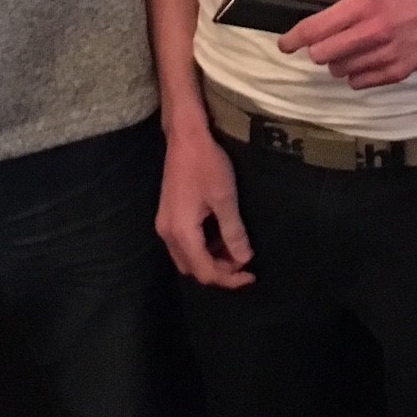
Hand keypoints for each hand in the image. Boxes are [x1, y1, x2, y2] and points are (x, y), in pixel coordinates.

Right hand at [155, 114, 253, 288]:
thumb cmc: (207, 164)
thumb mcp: (225, 199)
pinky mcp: (168, 216)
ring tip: (236, 249)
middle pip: (193, 269)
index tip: (251, 275)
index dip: (229, 279)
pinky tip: (221, 236)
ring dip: (211, 259)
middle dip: (219, 271)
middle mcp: (167, 234)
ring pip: (188, 257)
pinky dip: (203, 247)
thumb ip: (233, 232)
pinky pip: (185, 244)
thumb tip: (244, 259)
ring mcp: (165, 224)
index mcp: (181, 232)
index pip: (205, 271)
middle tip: (244, 262)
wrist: (185, 137)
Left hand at [280, 0, 416, 88]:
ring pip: (340, 71)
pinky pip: (360, 82)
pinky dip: (356, 73)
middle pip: (322, 56)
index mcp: (362, 5)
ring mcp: (386, 55)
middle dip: (317, 49)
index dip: (293, 39)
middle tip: (325, 42)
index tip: (285, 44)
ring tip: (350, 47)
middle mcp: (373, 32)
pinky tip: (364, 58)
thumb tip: (314, 4)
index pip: (315, 30)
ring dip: (338, 61)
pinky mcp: (399, 71)